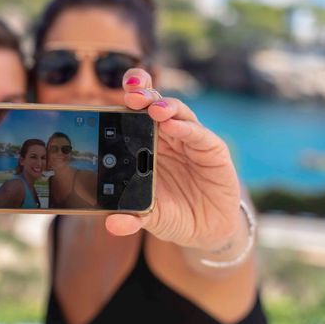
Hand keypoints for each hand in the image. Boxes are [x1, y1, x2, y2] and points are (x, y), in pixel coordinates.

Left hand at [104, 69, 240, 249]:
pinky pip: (199, 135)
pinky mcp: (212, 150)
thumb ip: (131, 217)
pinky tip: (173, 126)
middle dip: (142, 96)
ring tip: (154, 110)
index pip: (134, 114)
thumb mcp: (150, 217)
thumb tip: (112, 224)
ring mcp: (190, 141)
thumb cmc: (173, 214)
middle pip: (154, 106)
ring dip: (165, 107)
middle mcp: (167, 137)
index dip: (127, 100)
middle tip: (131, 95)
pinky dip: (186, 129)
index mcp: (145, 145)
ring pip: (177, 114)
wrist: (207, 229)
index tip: (113, 94)